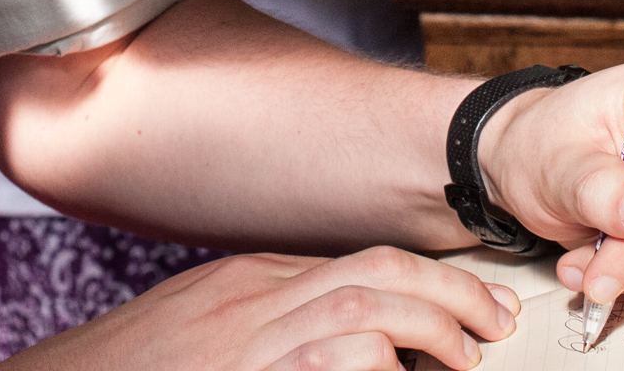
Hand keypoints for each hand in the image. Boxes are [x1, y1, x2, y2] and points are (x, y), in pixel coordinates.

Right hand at [0, 246, 521, 370]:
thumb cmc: (132, 370)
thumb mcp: (205, 328)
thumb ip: (268, 322)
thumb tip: (355, 335)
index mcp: (246, 284)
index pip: (356, 263)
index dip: (428, 281)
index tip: (473, 304)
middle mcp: (249, 304)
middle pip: (373, 274)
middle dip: (448, 293)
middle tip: (492, 324)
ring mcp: (245, 345)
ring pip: (362, 310)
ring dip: (429, 330)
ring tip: (463, 360)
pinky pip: (330, 359)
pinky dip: (376, 367)